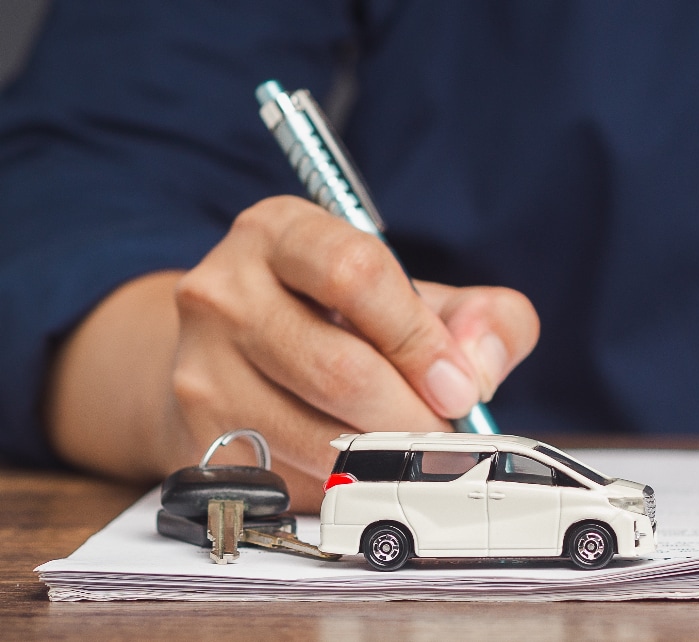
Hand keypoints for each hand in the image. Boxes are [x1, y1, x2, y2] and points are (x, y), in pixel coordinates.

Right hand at [47, 196, 539, 509]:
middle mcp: (224, 289)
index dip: (420, 340)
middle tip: (446, 433)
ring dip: (386, 456)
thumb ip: (484, 319)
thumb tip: (480, 369)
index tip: (460, 386)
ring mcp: (200, 366)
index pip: (356, 275)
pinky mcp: (198, 437)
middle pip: (340, 369)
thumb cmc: (347, 323)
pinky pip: (292, 476)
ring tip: (412, 450)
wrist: (239, 361)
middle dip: (414, 415)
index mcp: (282, 232)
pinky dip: (345, 482)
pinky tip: (361, 465)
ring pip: (316, 434)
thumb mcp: (423, 299)